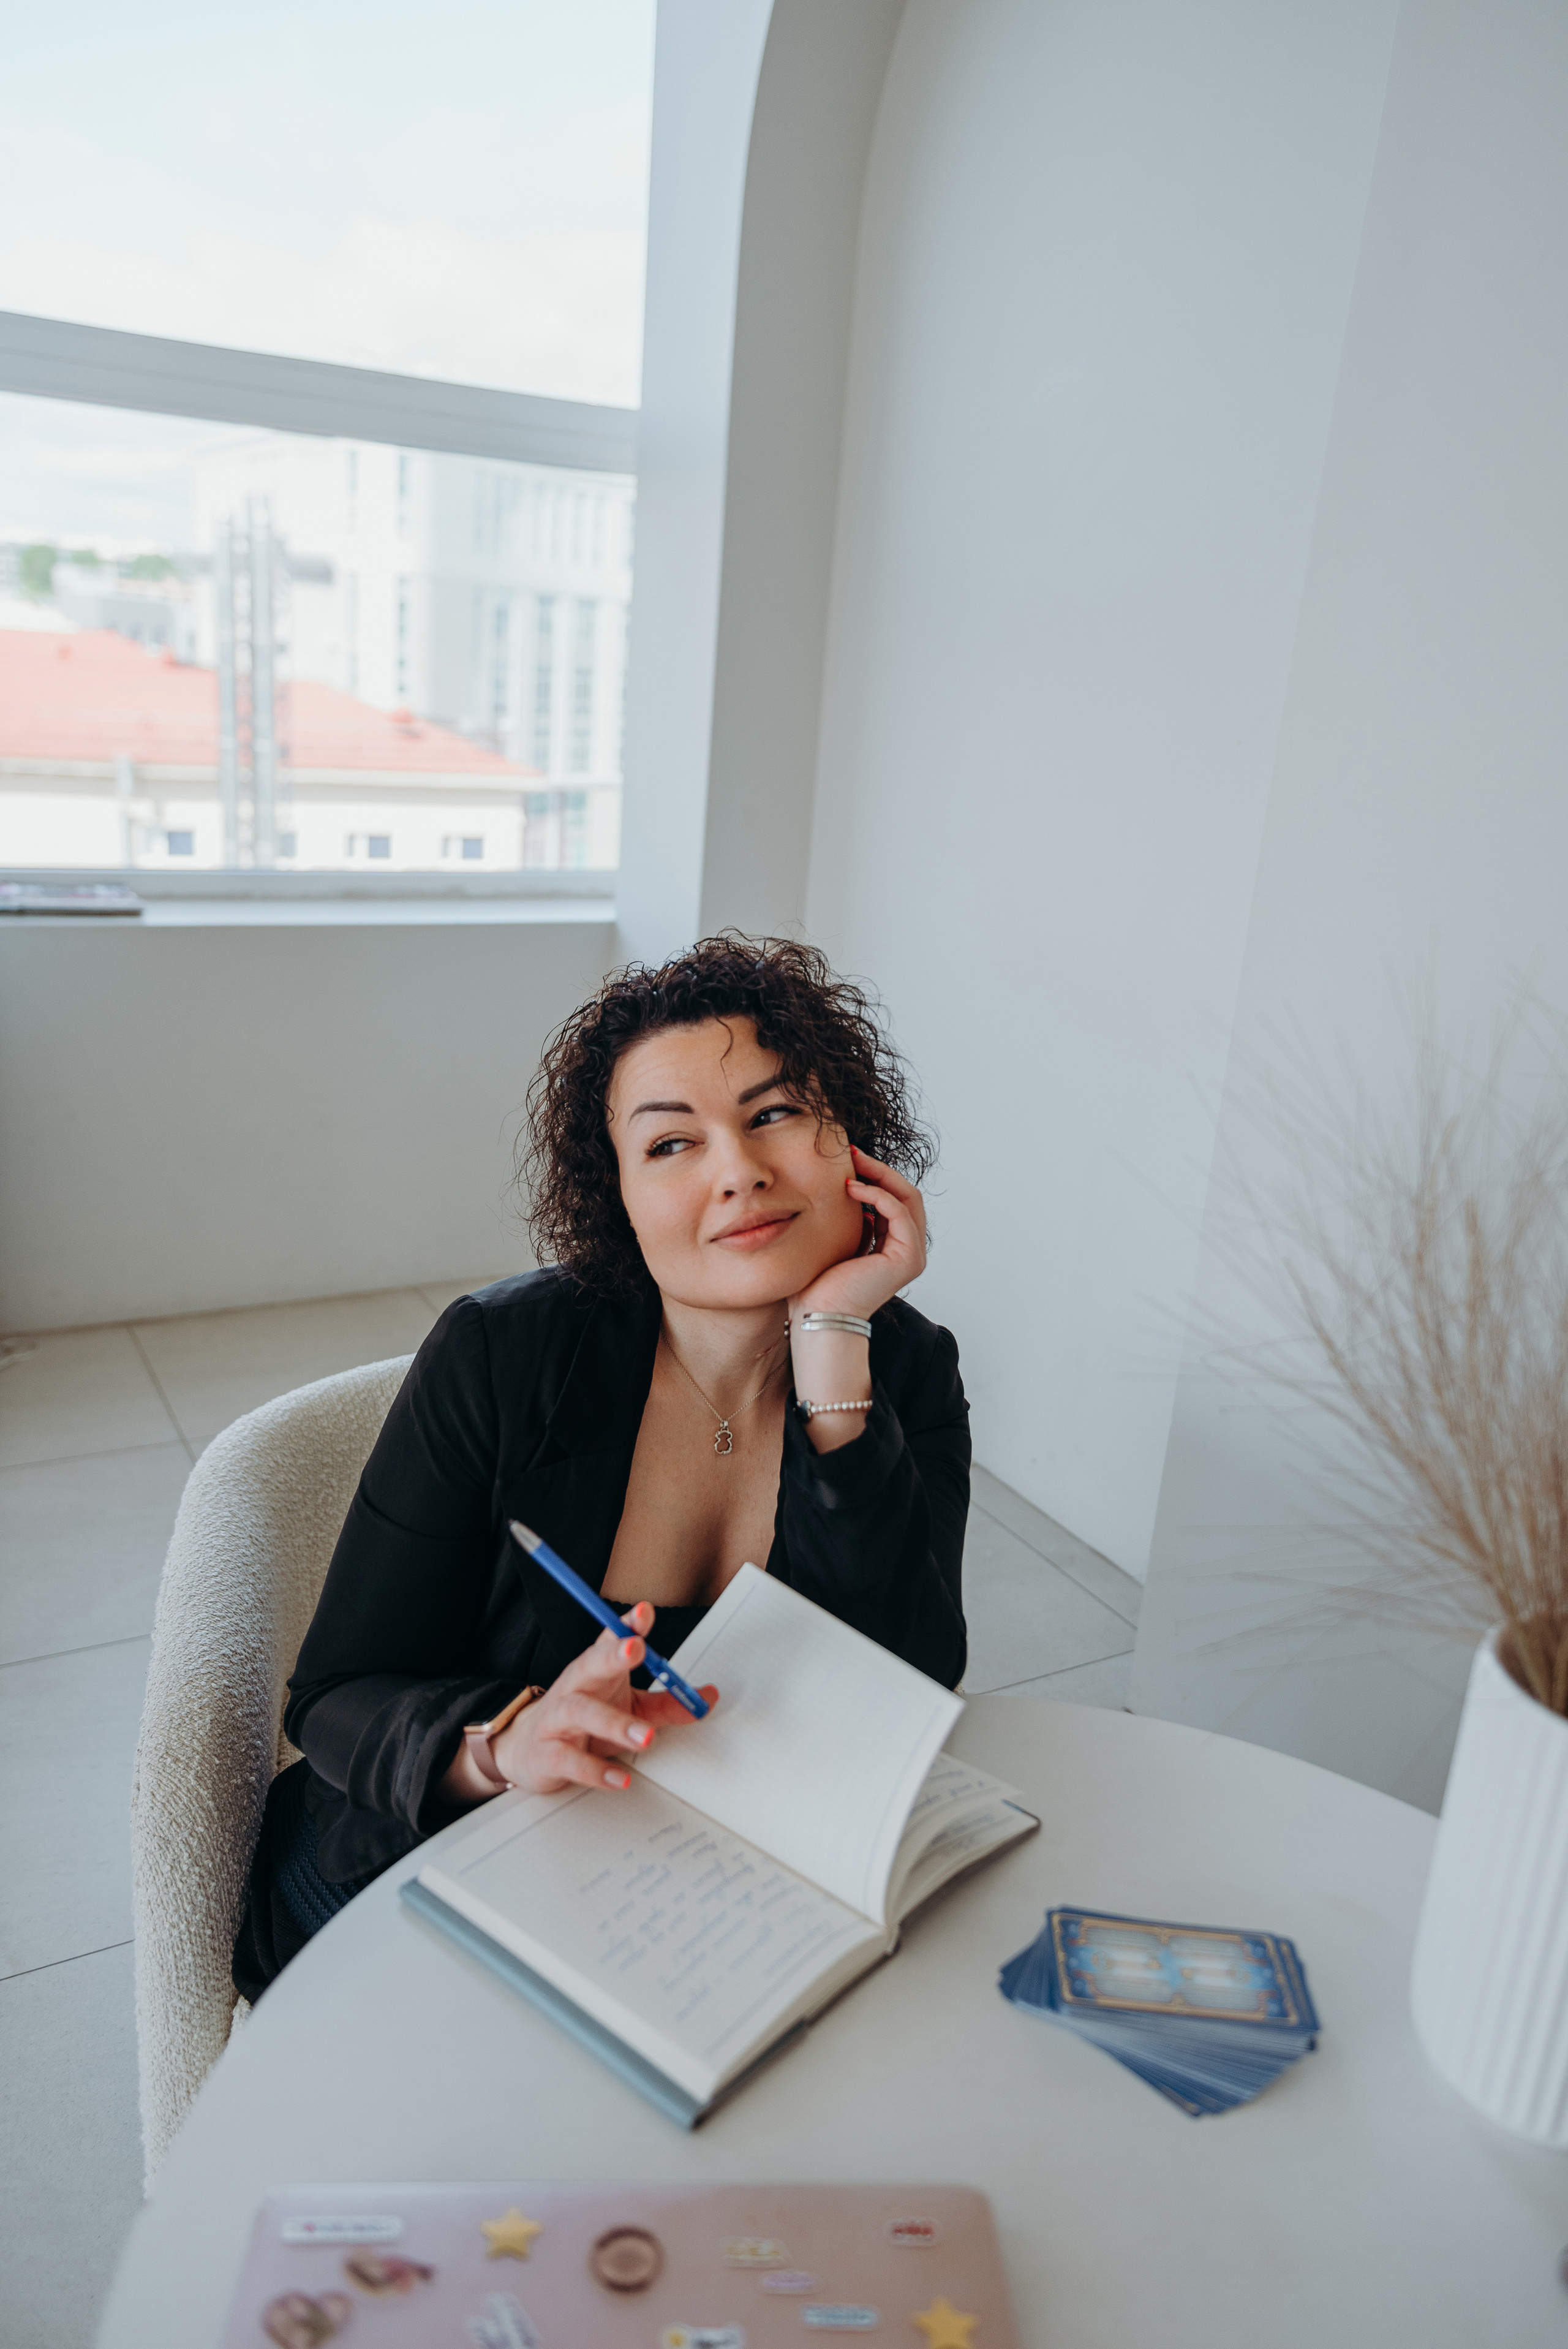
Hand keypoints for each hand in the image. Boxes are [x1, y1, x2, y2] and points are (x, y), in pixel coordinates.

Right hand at [487, 1602, 717, 1797]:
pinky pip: (569, 1760)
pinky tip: (619, 1778)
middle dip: (612, 1654)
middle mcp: (574, 1687)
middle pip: (590, 1665)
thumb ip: (667, 1704)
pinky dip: (596, 1770)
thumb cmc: (585, 1722)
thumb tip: (707, 1698)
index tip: (644, 1612)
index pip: (609, 1640)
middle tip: (636, 1648)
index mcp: (596, 1670)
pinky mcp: (546, 1753)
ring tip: (645, 1737)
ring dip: (614, 1723)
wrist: (528, 1750)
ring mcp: (557, 1719)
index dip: (626, 1626)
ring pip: (581, 1713)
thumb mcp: (630, 1707)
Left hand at [790, 1145, 927, 1324]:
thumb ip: (851, 1218)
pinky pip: (899, 1212)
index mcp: (893, 1246)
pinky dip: (877, 1194)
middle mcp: (909, 1250)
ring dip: (879, 1175)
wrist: (818, 1316)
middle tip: (851, 1152)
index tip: (848, 1157)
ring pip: (907, 1198)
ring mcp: (912, 1254)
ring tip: (852, 1163)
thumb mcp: (837, 1239)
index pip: (895, 1199)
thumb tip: (846, 1186)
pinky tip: (850, 1188)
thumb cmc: (818, 1284)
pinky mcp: (908, 1258)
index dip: (874, 1174)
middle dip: (879, 1168)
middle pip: (905, 1193)